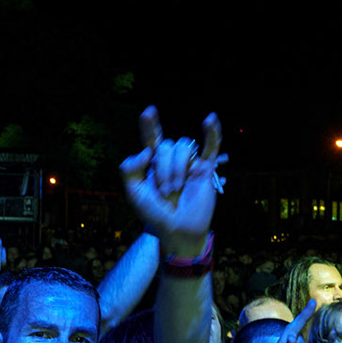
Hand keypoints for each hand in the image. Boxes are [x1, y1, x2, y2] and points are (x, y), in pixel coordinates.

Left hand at [120, 106, 223, 255]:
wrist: (176, 230)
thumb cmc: (154, 214)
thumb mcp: (133, 193)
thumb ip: (129, 170)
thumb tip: (146, 151)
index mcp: (153, 164)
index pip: (151, 139)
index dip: (150, 125)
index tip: (149, 112)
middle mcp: (171, 160)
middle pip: (167, 145)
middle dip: (164, 169)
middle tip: (165, 192)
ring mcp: (189, 163)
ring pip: (183, 147)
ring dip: (178, 168)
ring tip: (177, 189)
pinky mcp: (206, 169)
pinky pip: (211, 146)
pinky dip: (212, 132)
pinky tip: (209, 119)